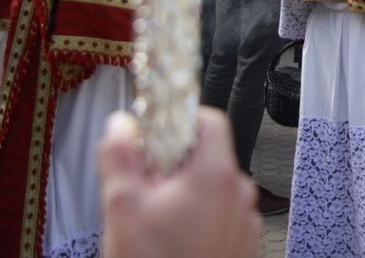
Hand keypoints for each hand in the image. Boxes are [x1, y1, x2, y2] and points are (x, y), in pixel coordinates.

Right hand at [99, 109, 263, 257]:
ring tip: (156, 221)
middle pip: (208, 157)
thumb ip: (120, 155)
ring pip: (213, 190)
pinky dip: (199, 221)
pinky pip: (221, 219)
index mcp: (216, 176)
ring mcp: (245, 224)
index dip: (179, 120)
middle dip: (175, 166)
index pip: (209, 119)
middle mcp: (240, 196)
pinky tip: (173, 241)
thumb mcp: (122, 206)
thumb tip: (120, 125)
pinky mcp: (243, 247)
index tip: (155, 132)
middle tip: (145, 184)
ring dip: (186, 196)